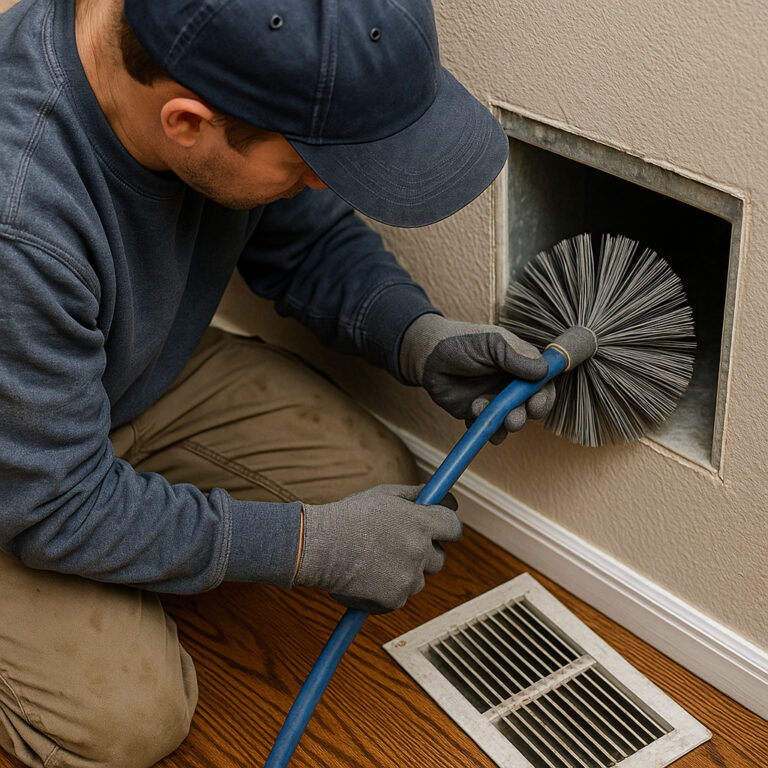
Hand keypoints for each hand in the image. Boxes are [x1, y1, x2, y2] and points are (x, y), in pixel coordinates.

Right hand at [293, 484, 460, 613]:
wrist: (318, 546)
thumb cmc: (349, 516)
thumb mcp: (384, 495)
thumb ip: (416, 495)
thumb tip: (441, 495)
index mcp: (420, 522)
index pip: (454, 527)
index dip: (446, 528)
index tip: (438, 529)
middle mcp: (419, 550)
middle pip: (439, 557)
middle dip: (425, 552)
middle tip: (399, 545)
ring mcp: (408, 578)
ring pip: (418, 578)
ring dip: (405, 571)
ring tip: (374, 559)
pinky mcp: (395, 599)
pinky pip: (400, 595)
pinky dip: (387, 589)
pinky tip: (366, 575)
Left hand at [400, 314, 554, 443]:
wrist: (427, 357)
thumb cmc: (461, 342)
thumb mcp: (492, 342)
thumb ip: (516, 355)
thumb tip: (544, 371)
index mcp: (521, 365)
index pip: (544, 384)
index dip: (544, 396)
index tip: (536, 404)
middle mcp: (511, 385)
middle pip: (531, 407)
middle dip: (524, 415)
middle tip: (513, 419)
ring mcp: (495, 401)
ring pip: (511, 421)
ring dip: (504, 423)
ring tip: (482, 410)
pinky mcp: (478, 414)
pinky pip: (489, 430)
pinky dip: (485, 428)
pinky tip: (472, 413)